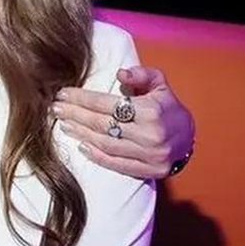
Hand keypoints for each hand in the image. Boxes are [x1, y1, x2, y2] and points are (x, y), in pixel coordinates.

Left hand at [53, 66, 195, 178]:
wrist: (190, 138)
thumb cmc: (168, 107)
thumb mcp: (160, 84)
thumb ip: (141, 74)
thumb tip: (120, 74)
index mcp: (150, 111)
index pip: (107, 104)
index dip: (81, 99)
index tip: (62, 94)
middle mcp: (149, 134)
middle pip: (102, 124)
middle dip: (75, 115)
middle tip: (54, 108)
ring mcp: (149, 155)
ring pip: (105, 144)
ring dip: (81, 134)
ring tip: (63, 124)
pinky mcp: (149, 171)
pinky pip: (116, 164)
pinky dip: (96, 156)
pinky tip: (81, 145)